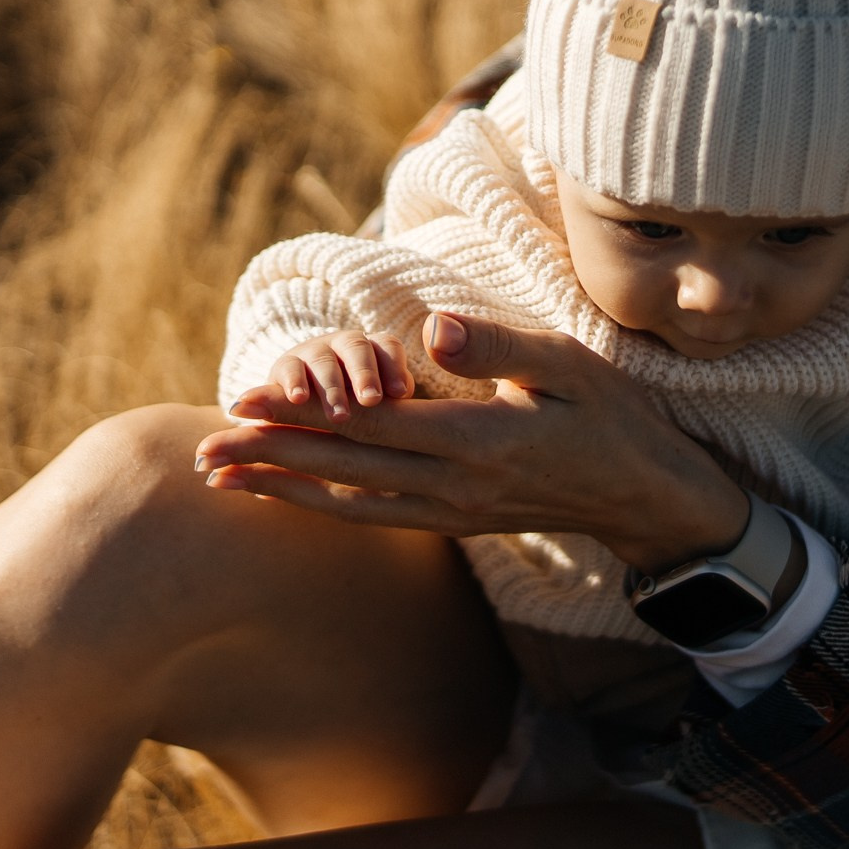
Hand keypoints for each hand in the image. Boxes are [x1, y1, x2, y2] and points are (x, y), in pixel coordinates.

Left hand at [200, 312, 750, 571]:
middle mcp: (454, 484)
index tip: (243, 401)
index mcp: (477, 440)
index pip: (369, 425)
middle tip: (202, 452)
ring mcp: (451, 510)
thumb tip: (431, 327)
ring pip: (349, 502)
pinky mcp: (452, 521)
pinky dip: (321, 505)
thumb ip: (497, 347)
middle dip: (270, 458)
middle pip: (343, 469)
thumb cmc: (610, 416)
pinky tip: (286, 495)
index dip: (302, 415)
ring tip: (221, 479)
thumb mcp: (566, 365)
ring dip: (282, 489)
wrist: (646, 496)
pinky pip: (373, 515)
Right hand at [266, 329, 413, 422]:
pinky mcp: (284, 366)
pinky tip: (299, 399)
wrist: (303, 410)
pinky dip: (294, 382)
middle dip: (364, 374)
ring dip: (332, 388)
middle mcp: (343, 344)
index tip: (400, 393)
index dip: (394, 366)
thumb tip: (402, 392)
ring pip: (324, 361)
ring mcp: (313, 352)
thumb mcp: (376, 403)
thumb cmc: (354, 407)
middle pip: (356, 348)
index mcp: (373, 350)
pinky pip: (289, 369)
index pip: (387, 346)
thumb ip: (393, 397)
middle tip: (371, 400)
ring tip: (340, 417)